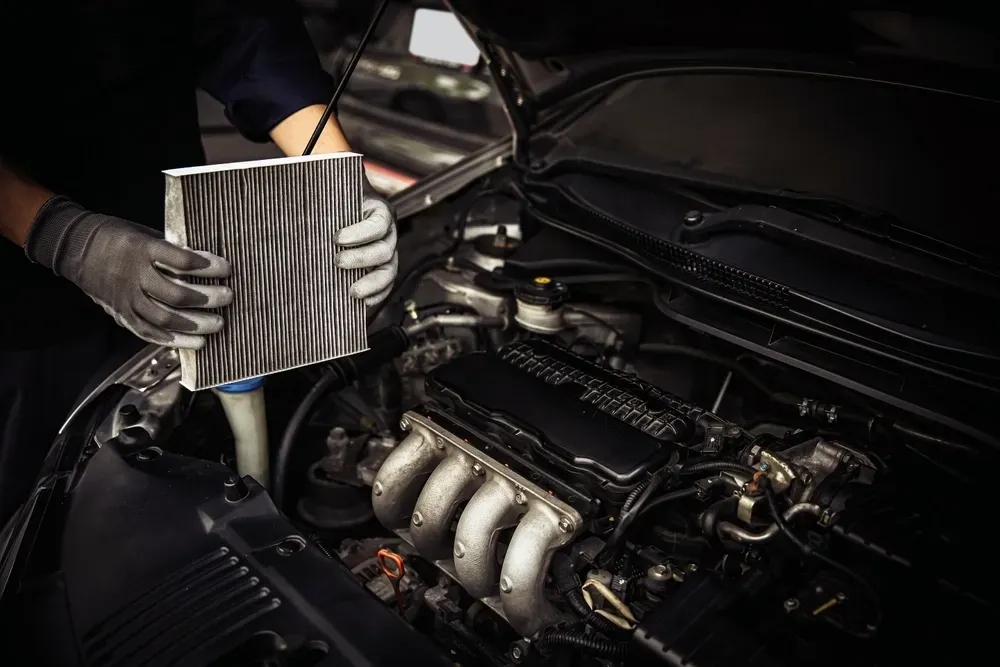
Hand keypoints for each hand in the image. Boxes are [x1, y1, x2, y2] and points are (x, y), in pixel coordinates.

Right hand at [25, 197, 232, 348]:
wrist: (76, 247)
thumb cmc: (117, 237)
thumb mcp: (146, 234)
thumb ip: (172, 251)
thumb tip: (207, 264)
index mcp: (142, 249)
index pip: (181, 261)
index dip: (207, 266)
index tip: (226, 267)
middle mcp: (134, 276)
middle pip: (176, 294)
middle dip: (207, 299)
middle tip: (227, 296)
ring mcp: (126, 298)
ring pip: (165, 318)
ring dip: (196, 324)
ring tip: (218, 323)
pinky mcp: (121, 314)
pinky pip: (149, 333)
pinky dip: (174, 340)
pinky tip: (196, 342)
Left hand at [334, 178, 397, 306]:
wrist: (336, 206)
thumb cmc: (333, 197)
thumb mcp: (330, 191)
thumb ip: (322, 192)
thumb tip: (295, 197)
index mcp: (378, 211)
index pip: (377, 223)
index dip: (360, 233)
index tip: (336, 238)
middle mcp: (386, 233)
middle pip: (384, 250)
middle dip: (361, 259)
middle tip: (337, 262)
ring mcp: (384, 252)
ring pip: (388, 270)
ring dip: (372, 283)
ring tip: (352, 292)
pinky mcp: (378, 269)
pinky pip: (385, 285)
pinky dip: (376, 295)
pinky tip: (363, 302)